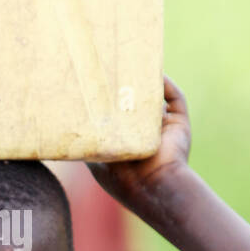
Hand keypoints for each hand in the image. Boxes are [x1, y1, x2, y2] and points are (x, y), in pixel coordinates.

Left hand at [86, 75, 191, 215]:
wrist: (152, 185)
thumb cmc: (119, 176)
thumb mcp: (94, 159)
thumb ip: (87, 141)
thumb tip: (69, 122)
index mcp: (128, 145)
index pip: (120, 119)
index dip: (111, 103)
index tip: (99, 86)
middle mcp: (147, 137)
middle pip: (138, 107)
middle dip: (129, 90)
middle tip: (115, 70)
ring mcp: (165, 130)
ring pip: (157, 101)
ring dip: (148, 84)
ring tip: (134, 65)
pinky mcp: (180, 125)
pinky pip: (176, 99)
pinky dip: (168, 85)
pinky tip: (156, 72)